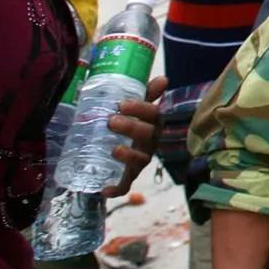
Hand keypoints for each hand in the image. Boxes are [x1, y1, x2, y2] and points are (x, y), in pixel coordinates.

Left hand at [102, 76, 167, 197]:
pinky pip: (125, 185)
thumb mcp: (131, 106)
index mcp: (152, 124)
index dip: (141, 108)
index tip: (122, 103)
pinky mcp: (126, 177)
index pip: (153, 114)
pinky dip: (117, 188)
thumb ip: (144, 93)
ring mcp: (139, 161)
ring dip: (128, 155)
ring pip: (140, 160)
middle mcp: (149, 143)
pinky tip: (104, 189)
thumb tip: (164, 79)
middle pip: (147, 136)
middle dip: (131, 128)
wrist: (107, 147)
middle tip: (111, 121)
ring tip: (114, 150)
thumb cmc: (124, 122)